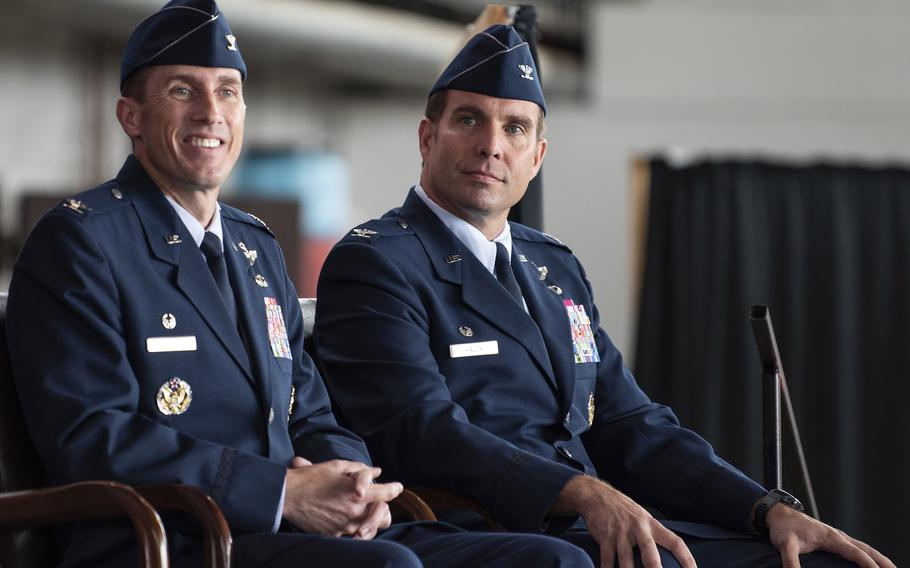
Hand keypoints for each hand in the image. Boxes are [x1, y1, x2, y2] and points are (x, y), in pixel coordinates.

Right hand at [282, 457, 401, 537]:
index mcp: (358, 494)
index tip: (397, 487)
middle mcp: (355, 512)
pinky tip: (348, 519)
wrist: (288, 496)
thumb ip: (360, 469)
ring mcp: (345, 526)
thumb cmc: (312, 478)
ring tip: (362, 509)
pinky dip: (354, 527)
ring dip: (369, 518)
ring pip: (369, 526)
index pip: (386, 494)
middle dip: (383, 508)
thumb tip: (377, 472)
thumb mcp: (337, 466)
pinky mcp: (335, 535)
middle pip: (383, 515)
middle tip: (379, 501)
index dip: (394, 489)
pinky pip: (352, 534)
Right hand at [552, 475, 694, 567]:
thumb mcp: (642, 516)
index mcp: (651, 524)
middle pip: (650, 552)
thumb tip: (668, 551)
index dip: (686, 558)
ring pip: (626, 560)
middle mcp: (638, 529)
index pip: (674, 542)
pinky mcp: (605, 537)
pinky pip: (607, 559)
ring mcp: (620, 534)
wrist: (596, 495)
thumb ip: (653, 533)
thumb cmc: (623, 509)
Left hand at [766, 504, 894, 567]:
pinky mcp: (833, 538)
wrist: (778, 513)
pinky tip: (871, 561)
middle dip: (882, 562)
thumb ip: (791, 563)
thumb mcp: (785, 546)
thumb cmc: (783, 528)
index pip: (856, 553)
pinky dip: (868, 554)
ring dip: (878, 558)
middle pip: (866, 550)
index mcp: (831, 538)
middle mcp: (838, 536)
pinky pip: (856, 547)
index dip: (869, 565)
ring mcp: (837, 536)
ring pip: (864, 547)